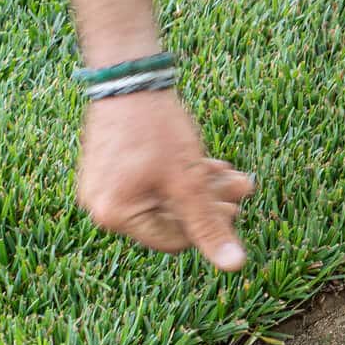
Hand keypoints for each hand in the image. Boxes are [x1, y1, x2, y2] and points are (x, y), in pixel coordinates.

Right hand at [76, 89, 254, 271]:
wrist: (130, 79)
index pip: (175, 241)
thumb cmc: (156, 128)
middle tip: (241, 186)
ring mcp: (104, 187)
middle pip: (172, 218)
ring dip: (203, 188)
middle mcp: (103, 206)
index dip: (209, 227)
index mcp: (116, 215)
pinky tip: (210, 165)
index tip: (235, 208)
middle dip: (212, 202)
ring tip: (232, 173)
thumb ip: (210, 225)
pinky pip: (154, 184)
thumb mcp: (190, 182)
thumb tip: (234, 265)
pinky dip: (182, 177)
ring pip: (167, 199)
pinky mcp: (111, 169)